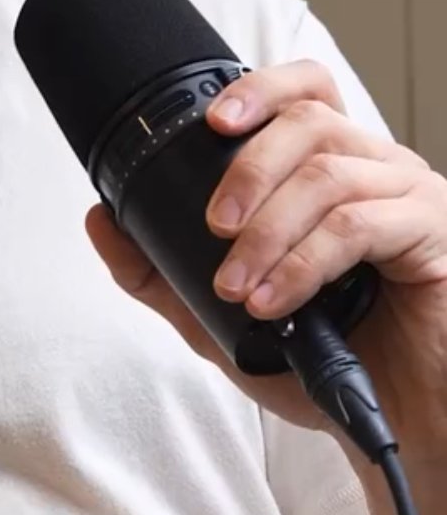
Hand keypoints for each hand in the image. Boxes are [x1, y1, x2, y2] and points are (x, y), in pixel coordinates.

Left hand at [86, 60, 446, 454]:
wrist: (392, 427)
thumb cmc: (324, 364)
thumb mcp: (223, 317)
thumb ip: (162, 272)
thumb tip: (101, 220)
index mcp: (336, 168)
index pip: (306, 91)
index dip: (260, 88)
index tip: (212, 121)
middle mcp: (378, 170)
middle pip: (310, 122)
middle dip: (249, 170)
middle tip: (214, 226)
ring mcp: (411, 199)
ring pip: (329, 175)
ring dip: (269, 229)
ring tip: (236, 284)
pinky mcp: (435, 236)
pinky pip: (360, 226)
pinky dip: (305, 262)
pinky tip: (273, 299)